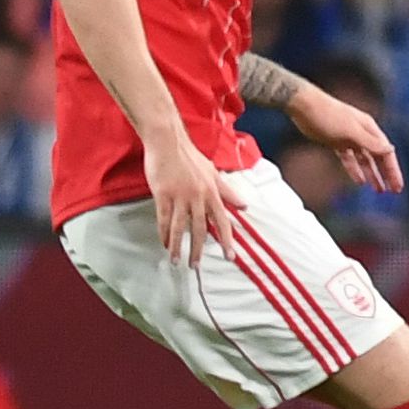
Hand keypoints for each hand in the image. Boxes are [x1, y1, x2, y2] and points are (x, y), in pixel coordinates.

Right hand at [146, 133, 242, 267]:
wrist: (168, 141)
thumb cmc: (190, 157)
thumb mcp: (213, 173)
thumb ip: (228, 191)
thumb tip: (245, 206)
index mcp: (213, 192)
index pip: (223, 221)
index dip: (227, 239)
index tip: (230, 256)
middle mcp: (199, 196)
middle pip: (201, 229)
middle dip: (199, 250)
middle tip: (196, 266)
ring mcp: (180, 196)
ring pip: (180, 228)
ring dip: (179, 247)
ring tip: (177, 262)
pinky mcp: (163, 194)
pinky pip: (163, 219)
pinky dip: (163, 233)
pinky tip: (164, 244)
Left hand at [289, 87, 405, 194]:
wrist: (303, 105)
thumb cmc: (328, 115)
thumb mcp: (351, 131)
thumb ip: (370, 142)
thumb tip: (390, 149)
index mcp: (369, 129)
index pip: (386, 153)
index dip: (393, 170)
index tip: (397, 186)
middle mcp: (362, 134)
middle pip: (378, 157)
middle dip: (386, 174)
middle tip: (393, 191)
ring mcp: (349, 138)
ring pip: (365, 160)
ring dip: (372, 174)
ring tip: (379, 190)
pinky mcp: (336, 142)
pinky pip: (349, 160)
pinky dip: (354, 170)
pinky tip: (359, 181)